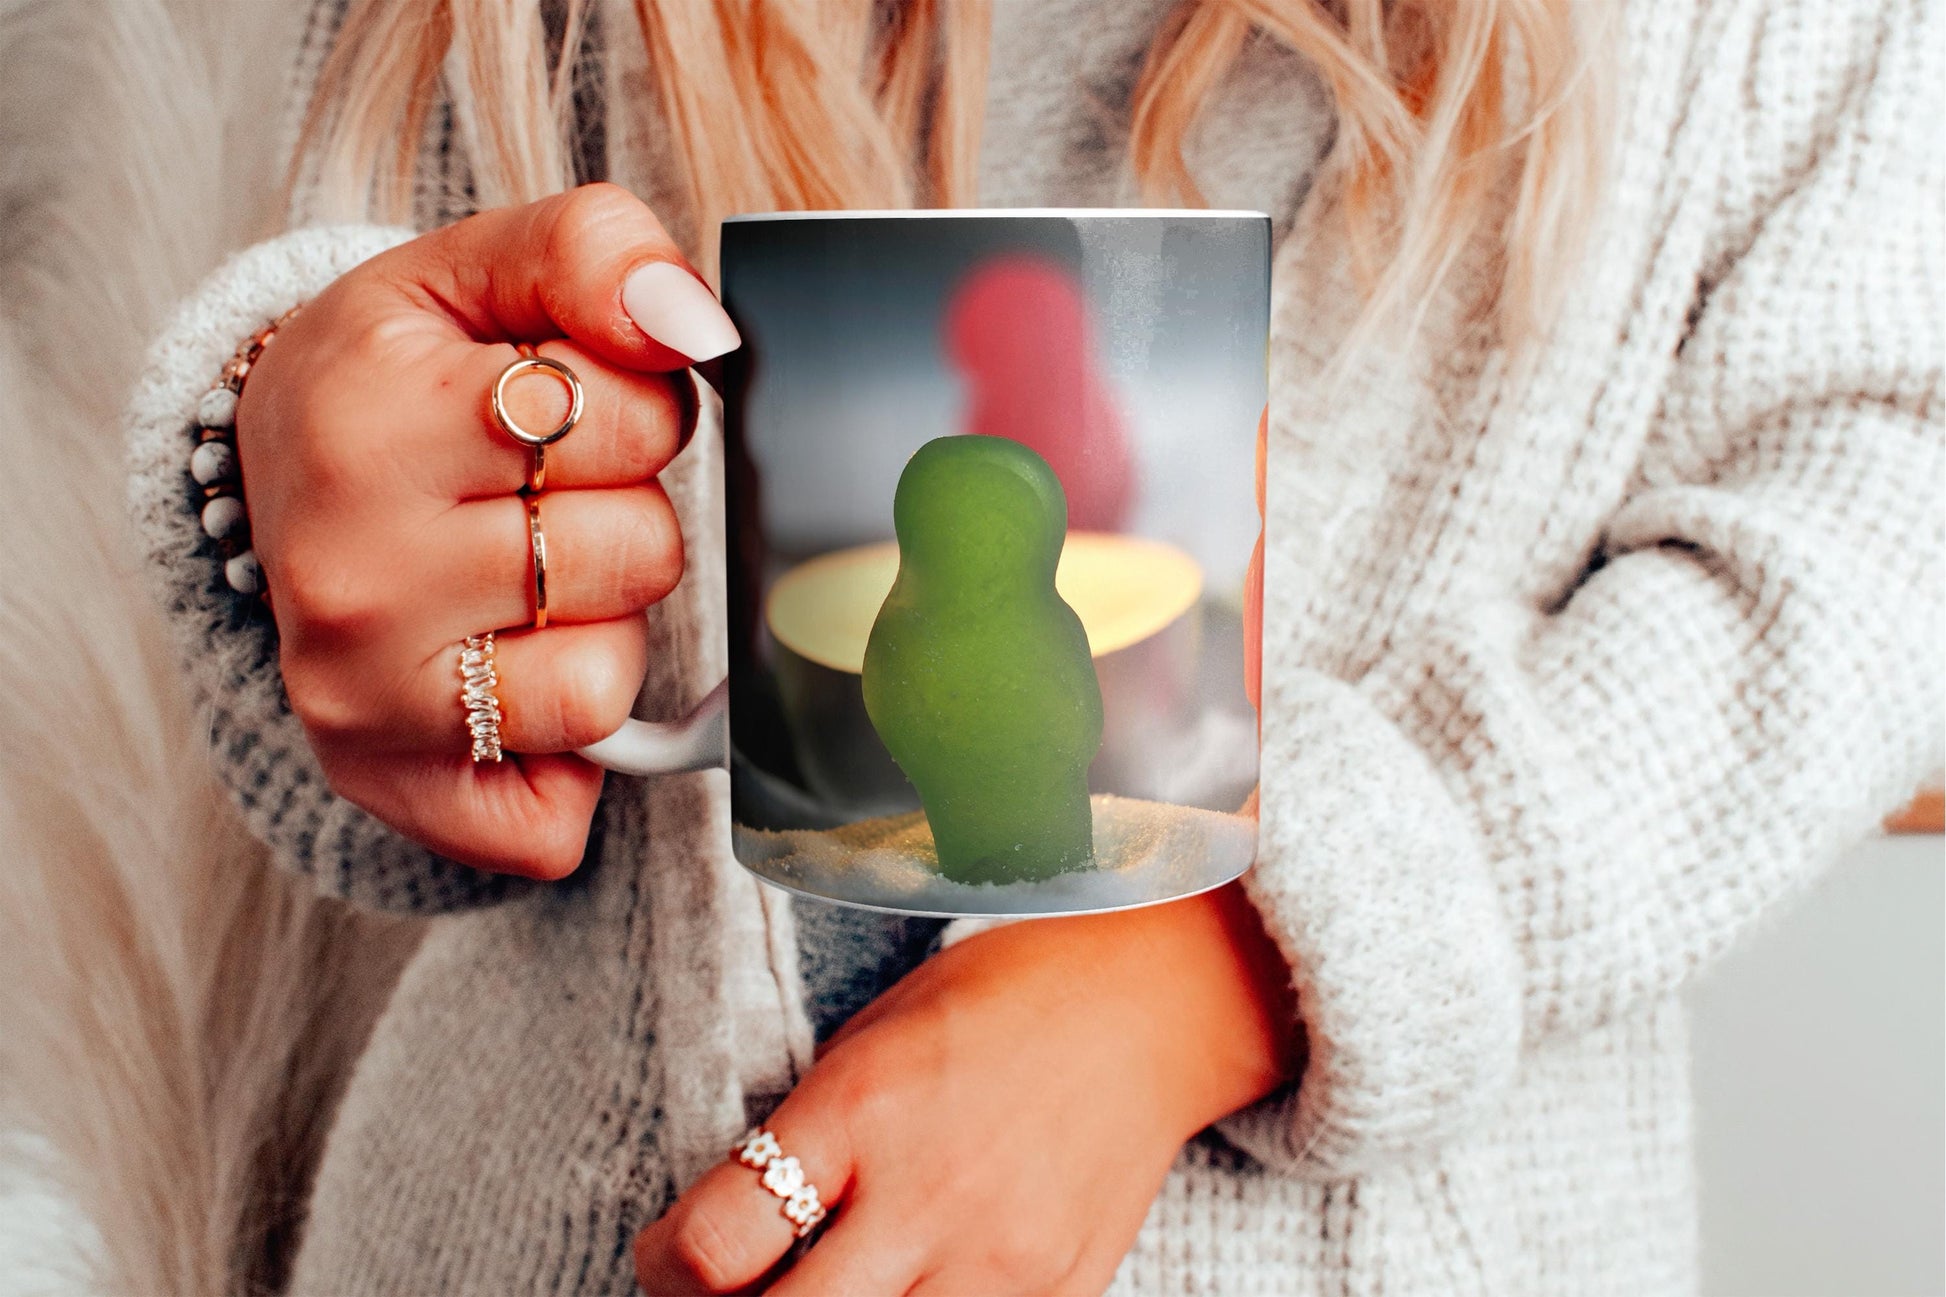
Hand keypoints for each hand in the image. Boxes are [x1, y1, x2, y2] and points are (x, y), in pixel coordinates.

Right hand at [235, 184, 738, 875]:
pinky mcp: (384, 788)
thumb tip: (695, 328)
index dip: (636, 408)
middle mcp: (350, 578)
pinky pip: (555, 820)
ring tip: (522, 582)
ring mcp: (359, 699)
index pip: (632, 419)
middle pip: (637, 557)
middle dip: (622, 515)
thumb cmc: (400, 373)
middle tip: (539, 497)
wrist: (279, 469)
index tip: (562, 410)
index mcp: (370, 424)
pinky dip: (565, 762)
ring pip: (606, 688)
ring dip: (599, 631)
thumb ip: (595, 255)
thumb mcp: (478, 270)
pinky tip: (512, 680)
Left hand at [633, 884, 1300, 1294]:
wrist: (1150, 1004)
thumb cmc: (1000, 999)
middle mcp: (926, 1198)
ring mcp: (999, 1265)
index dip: (662, 1269)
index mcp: (861, 1111)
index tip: (668, 1263)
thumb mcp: (872, 1038)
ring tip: (824, 1292)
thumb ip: (805, 1137)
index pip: (713, 1243)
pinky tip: (909, 1288)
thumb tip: (725, 1237)